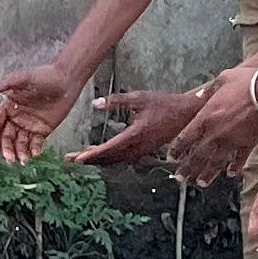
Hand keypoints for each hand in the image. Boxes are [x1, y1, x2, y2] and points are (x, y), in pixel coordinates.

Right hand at [0, 56, 84, 160]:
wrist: (67, 79)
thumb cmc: (44, 75)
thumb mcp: (24, 78)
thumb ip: (5, 84)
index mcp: (8, 106)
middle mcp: (16, 117)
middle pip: (6, 137)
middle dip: (6, 149)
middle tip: (10, 158)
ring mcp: (29, 125)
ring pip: (19, 143)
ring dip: (19, 153)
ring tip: (23, 160)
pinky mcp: (43, 130)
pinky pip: (36, 144)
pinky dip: (34, 150)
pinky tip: (36, 154)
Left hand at [72, 83, 208, 167]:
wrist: (187, 114)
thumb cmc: (165, 104)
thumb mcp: (140, 98)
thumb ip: (117, 101)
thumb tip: (96, 103)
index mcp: (136, 135)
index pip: (109, 148)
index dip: (92, 155)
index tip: (77, 158)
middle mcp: (138, 147)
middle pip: (109, 158)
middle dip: (89, 159)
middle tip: (70, 159)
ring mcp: (142, 151)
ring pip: (115, 160)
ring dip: (98, 160)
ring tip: (80, 157)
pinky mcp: (144, 150)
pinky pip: (123, 158)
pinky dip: (109, 157)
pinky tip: (99, 153)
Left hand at [168, 63, 257, 183]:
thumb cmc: (248, 82)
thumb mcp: (224, 78)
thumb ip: (209, 89)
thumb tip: (200, 94)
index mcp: (207, 116)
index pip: (186, 137)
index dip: (177, 149)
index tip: (172, 157)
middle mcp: (216, 133)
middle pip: (197, 155)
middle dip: (187, 168)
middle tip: (180, 178)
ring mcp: (232, 141)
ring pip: (215, 162)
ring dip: (207, 174)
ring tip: (200, 183)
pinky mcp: (248, 145)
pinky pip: (238, 160)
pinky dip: (234, 168)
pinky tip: (230, 174)